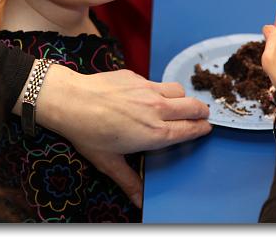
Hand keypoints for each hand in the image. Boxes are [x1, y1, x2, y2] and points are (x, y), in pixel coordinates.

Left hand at [36, 67, 211, 207]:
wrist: (70, 100)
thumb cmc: (87, 132)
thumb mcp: (109, 162)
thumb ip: (129, 180)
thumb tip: (138, 200)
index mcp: (155, 133)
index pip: (190, 129)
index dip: (201, 128)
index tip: (205, 128)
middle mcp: (157, 109)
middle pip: (193, 106)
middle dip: (201, 111)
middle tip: (200, 115)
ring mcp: (147, 89)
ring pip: (178, 89)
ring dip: (182, 97)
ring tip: (176, 104)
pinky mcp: (135, 76)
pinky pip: (156, 82)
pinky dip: (159, 89)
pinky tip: (145, 97)